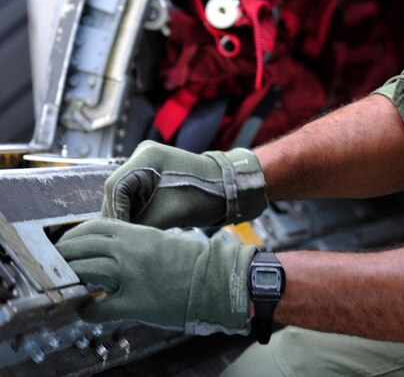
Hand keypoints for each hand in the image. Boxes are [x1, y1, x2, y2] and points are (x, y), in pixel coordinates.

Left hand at [56, 218, 256, 334]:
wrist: (216, 280)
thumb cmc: (192, 261)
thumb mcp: (161, 240)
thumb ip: (135, 241)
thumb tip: (108, 249)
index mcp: (137, 233)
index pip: (93, 227)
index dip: (74, 234)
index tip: (66, 242)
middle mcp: (129, 252)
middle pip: (82, 247)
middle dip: (63, 255)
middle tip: (56, 263)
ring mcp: (129, 277)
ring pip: (83, 272)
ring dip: (70, 278)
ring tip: (66, 283)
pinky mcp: (133, 303)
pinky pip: (97, 307)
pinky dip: (85, 309)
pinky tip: (85, 309)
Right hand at [103, 140, 267, 227]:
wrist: (229, 188)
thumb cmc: (204, 196)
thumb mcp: (168, 214)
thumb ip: (138, 225)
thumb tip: (118, 241)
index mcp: (146, 157)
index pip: (115, 187)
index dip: (113, 214)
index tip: (116, 236)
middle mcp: (142, 155)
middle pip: (117, 191)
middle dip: (118, 217)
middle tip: (118, 242)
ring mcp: (146, 164)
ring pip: (124, 195)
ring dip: (125, 216)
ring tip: (127, 239)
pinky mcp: (152, 175)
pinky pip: (135, 195)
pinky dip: (135, 212)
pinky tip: (136, 229)